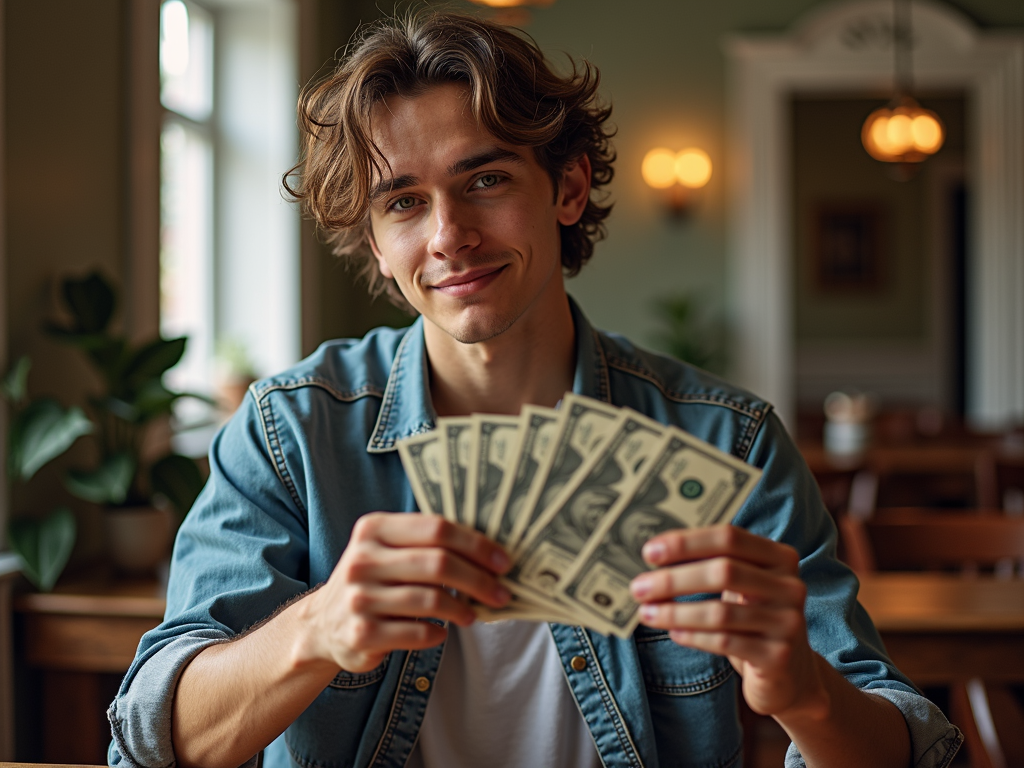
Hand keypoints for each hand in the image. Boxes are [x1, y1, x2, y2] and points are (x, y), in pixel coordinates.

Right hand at [303, 513, 510, 673]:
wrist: (323, 624)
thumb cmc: (373, 580)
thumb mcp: (387, 549)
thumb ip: (426, 542)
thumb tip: (490, 551)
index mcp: (373, 529)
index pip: (436, 528)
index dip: (476, 544)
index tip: (503, 561)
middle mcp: (363, 560)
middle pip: (438, 563)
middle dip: (478, 579)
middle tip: (501, 593)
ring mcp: (359, 598)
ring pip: (431, 600)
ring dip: (462, 609)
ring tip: (473, 615)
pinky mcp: (362, 634)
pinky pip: (416, 633)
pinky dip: (437, 633)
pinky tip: (441, 632)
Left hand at [629, 526, 828, 718]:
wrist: (791, 674)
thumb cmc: (753, 619)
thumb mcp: (742, 586)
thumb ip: (712, 564)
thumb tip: (655, 555)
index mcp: (780, 557)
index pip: (729, 537)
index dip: (686, 542)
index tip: (649, 552)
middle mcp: (790, 585)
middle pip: (724, 571)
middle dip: (674, 579)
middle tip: (639, 587)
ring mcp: (788, 622)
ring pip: (720, 612)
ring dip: (676, 612)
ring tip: (647, 613)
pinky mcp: (779, 656)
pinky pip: (726, 641)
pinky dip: (693, 636)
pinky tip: (673, 633)